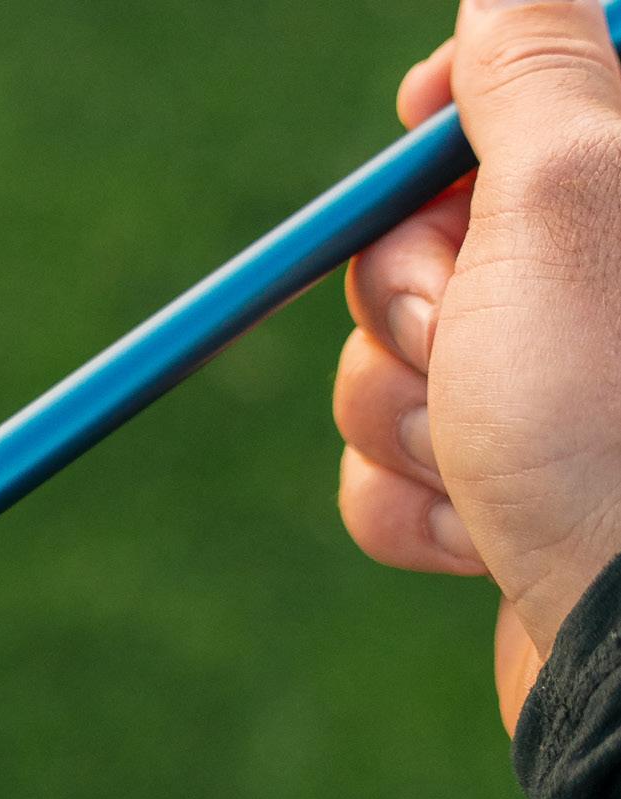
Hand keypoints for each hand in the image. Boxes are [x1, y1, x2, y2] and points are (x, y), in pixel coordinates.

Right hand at [337, 0, 620, 731]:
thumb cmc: (610, 419)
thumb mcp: (566, 193)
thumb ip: (533, 68)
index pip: (529, 89)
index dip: (452, 107)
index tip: (422, 135)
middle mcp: (603, 287)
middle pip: (428, 236)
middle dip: (409, 304)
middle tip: (464, 342)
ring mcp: (556, 394)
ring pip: (394, 365)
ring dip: (403, 422)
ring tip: (480, 464)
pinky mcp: (514, 491)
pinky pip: (395, 473)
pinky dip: (411, 508)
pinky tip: (478, 535)